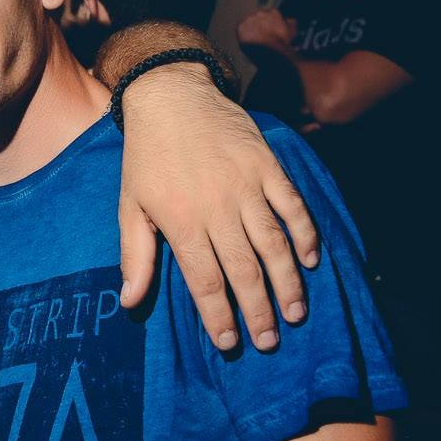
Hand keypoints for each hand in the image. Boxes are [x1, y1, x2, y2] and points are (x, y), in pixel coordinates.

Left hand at [117, 63, 319, 350]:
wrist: (170, 97)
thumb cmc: (146, 157)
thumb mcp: (130, 205)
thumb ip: (134, 255)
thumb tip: (129, 302)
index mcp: (180, 221)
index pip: (204, 280)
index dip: (218, 315)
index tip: (230, 344)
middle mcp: (216, 207)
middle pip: (244, 269)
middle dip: (258, 311)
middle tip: (269, 342)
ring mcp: (246, 185)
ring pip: (274, 243)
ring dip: (287, 282)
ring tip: (295, 314)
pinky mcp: (267, 166)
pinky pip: (293, 206)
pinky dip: (305, 234)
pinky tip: (311, 261)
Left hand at [236, 8, 294, 53]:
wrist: (268, 51)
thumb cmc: (281, 42)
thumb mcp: (292, 31)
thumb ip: (292, 22)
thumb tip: (289, 19)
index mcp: (273, 12)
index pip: (272, 14)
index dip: (272, 23)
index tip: (271, 29)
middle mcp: (260, 13)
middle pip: (260, 17)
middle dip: (261, 24)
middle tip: (263, 34)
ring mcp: (249, 19)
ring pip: (250, 22)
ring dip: (252, 27)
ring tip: (256, 38)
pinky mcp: (240, 26)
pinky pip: (241, 28)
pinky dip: (244, 33)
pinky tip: (249, 39)